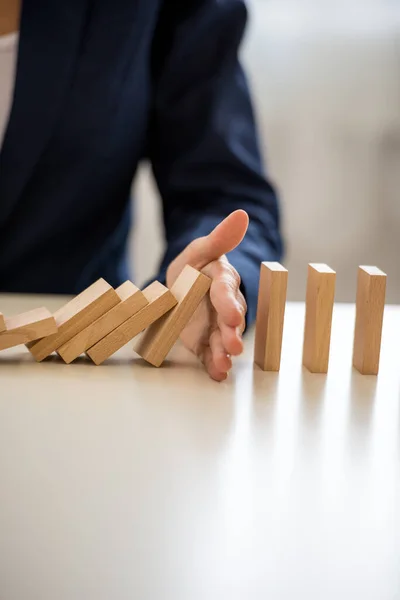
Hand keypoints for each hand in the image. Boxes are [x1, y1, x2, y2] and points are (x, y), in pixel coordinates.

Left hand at [166, 210, 248, 380]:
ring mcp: (214, 326)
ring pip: (221, 340)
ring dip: (224, 353)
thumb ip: (219, 238)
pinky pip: (210, 353)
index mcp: (222, 281)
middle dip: (231, 334)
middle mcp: (223, 306)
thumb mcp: (200, 250)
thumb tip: (242, 215)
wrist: (181, 287)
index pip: (226, 291)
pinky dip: (214, 364)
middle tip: (234, 347)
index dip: (229, 303)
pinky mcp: (204, 341)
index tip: (232, 315)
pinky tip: (217, 374)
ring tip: (224, 365)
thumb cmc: (194, 266)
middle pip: (228, 320)